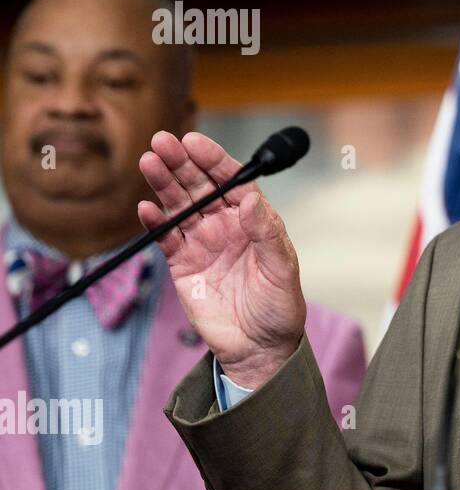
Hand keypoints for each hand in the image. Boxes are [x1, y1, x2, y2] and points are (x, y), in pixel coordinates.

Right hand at [138, 130, 306, 389]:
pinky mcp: (183, 265)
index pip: (232, 181)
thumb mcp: (283, 270)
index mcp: (254, 220)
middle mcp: (226, 225)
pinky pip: (166, 238)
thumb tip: (250, 201)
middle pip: (200, 187)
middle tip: (161, 141)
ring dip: (164, 184)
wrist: (260, 348)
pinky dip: (156, 222)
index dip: (213, 160)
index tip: (194, 141)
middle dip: (181, 163)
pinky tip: (146, 208)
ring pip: (180, 206)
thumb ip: (267, 234)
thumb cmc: (280, 307)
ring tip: (149, 161)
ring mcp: (203, 243)